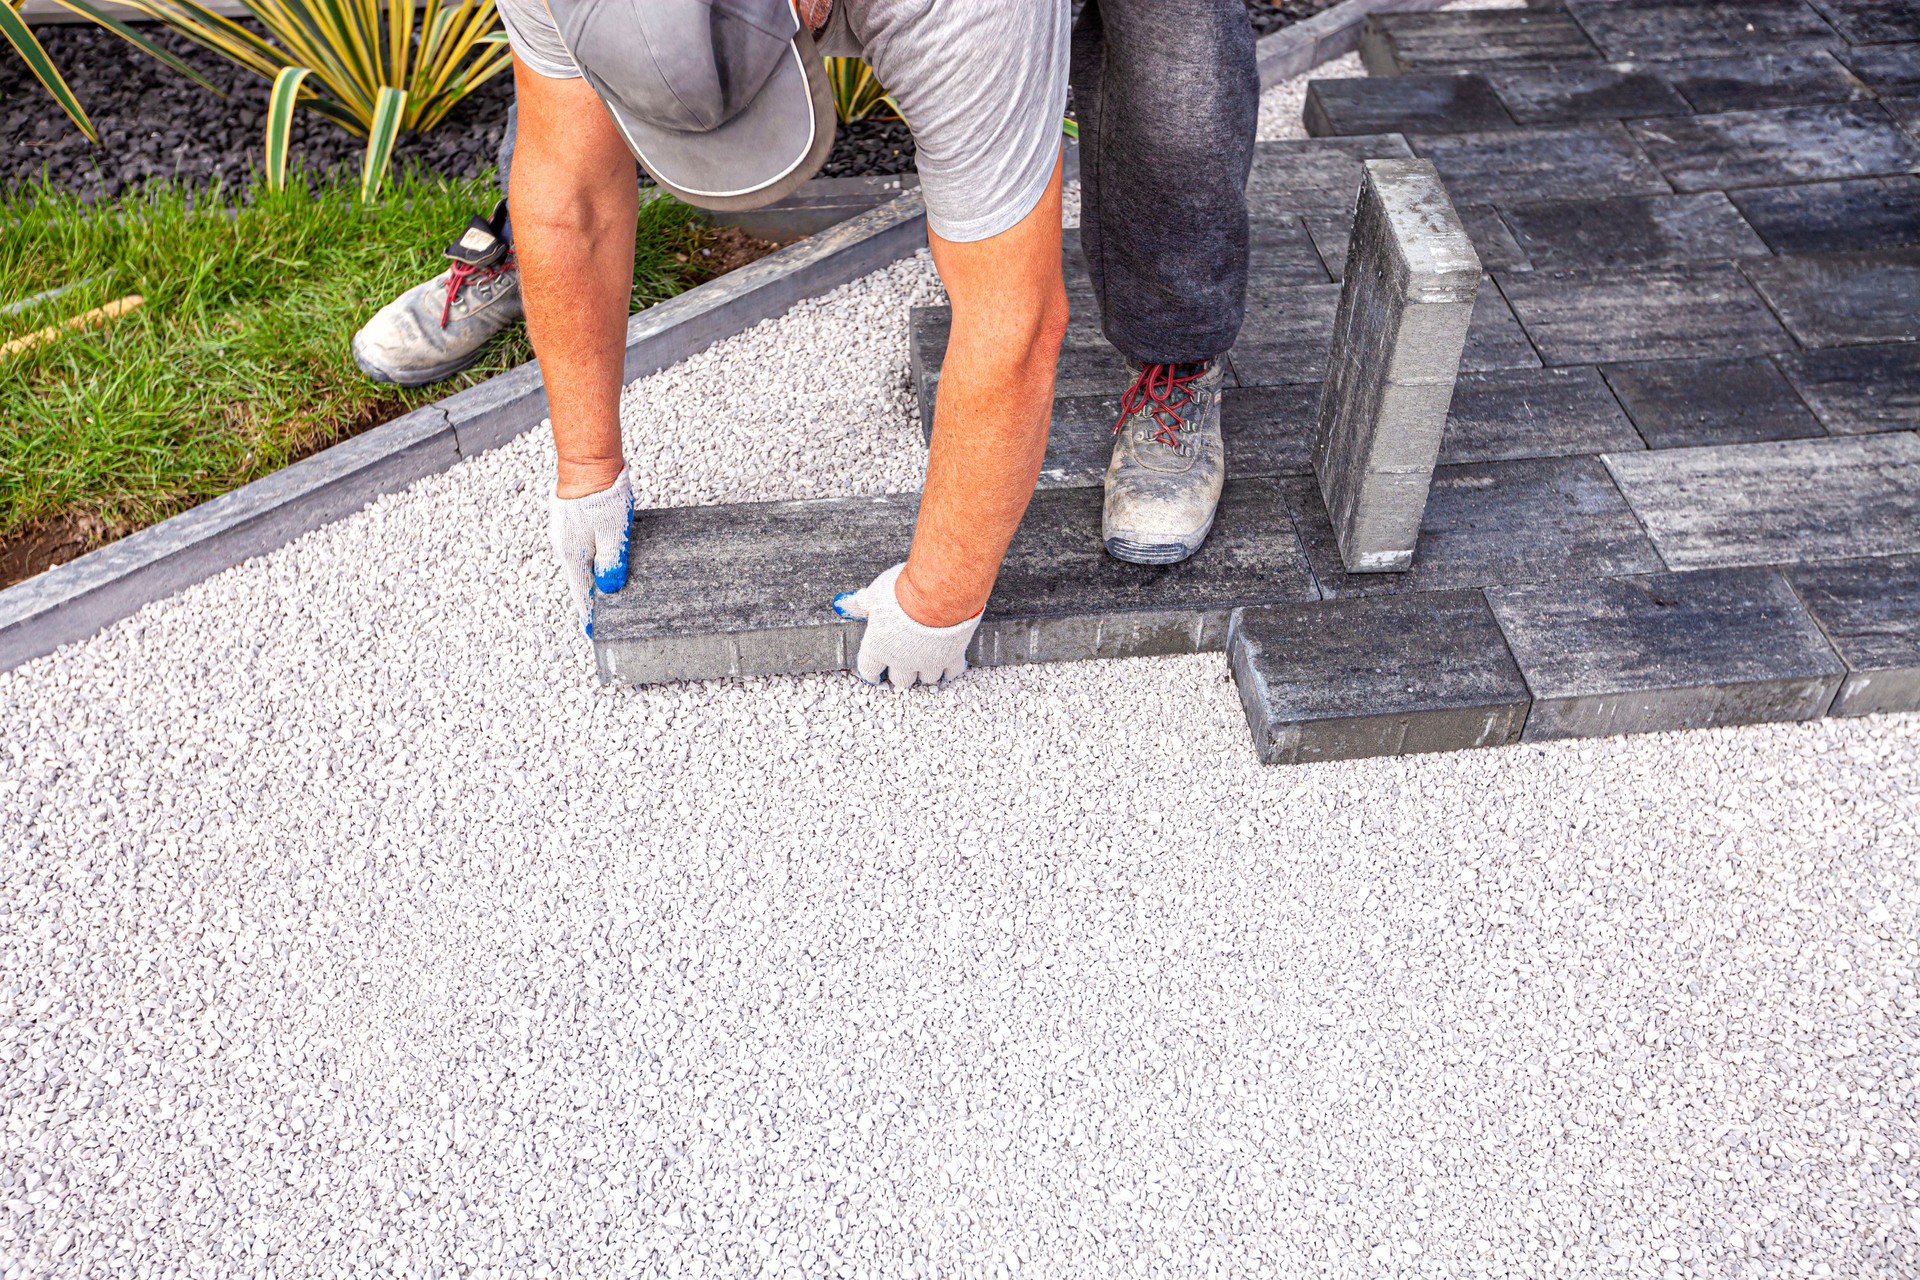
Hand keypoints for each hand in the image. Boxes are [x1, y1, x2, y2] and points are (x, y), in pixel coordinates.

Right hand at [548, 467, 631, 635]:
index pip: (581, 594)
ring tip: (608, 595)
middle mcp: (565, 548)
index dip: (589, 614)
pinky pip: (584, 549)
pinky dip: (594, 561)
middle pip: (580, 581)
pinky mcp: (572, 523)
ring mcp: (566, 534)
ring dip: (594, 579)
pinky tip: (606, 563)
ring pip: (582, 565)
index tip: (594, 632)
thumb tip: (609, 589)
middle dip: (593, 599)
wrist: (588, 461)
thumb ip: (612, 564)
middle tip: (607, 617)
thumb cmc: (602, 496)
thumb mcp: (614, 535)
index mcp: (572, 556)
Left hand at [832, 563, 983, 688]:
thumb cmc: (903, 593)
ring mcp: (928, 661)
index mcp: (878, 648)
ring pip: (927, 678)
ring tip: (926, 662)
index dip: (871, 673)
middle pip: (900, 680)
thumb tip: (845, 603)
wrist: (938, 595)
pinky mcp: (952, 656)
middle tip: (902, 665)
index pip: (869, 670)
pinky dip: (950, 669)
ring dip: (925, 671)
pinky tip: (949, 663)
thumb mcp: (875, 594)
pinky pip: (952, 671)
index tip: (874, 673)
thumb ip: (862, 603)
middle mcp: (902, 661)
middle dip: (900, 674)